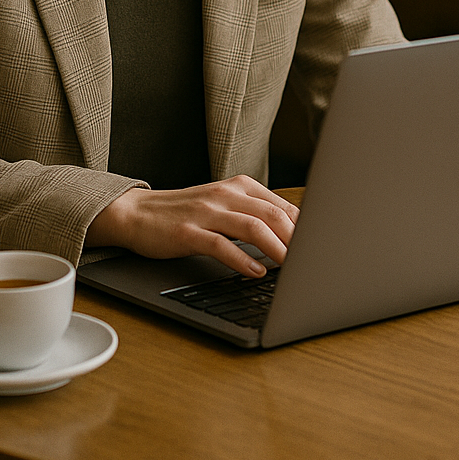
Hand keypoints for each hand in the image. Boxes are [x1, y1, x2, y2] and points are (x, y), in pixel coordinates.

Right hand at [86, 176, 299, 278]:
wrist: (137, 214)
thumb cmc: (185, 214)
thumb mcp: (223, 207)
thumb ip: (254, 215)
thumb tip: (294, 236)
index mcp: (239, 186)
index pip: (283, 206)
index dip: (306, 228)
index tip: (321, 248)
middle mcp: (226, 195)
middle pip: (273, 214)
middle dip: (298, 239)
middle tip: (314, 260)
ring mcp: (206, 212)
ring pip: (252, 227)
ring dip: (277, 249)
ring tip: (292, 268)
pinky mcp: (188, 231)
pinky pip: (221, 245)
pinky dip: (242, 260)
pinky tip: (255, 273)